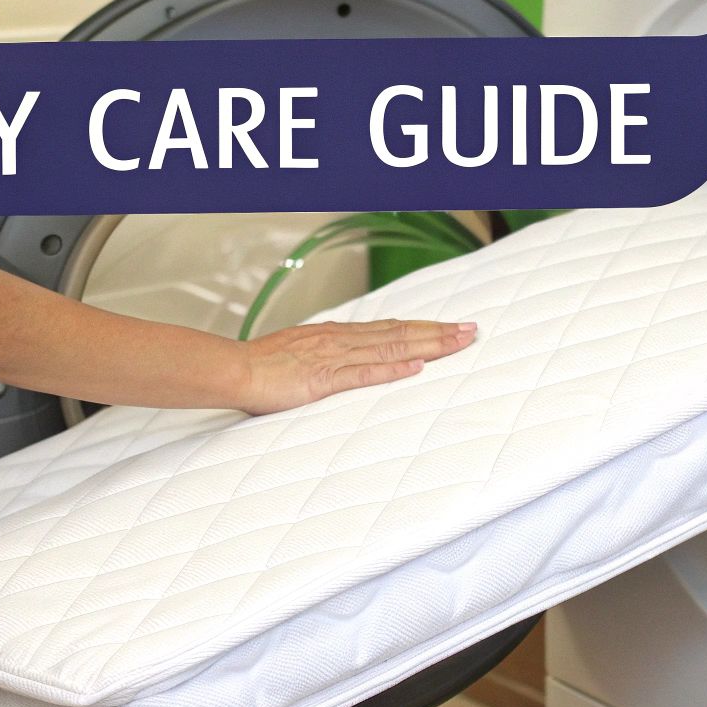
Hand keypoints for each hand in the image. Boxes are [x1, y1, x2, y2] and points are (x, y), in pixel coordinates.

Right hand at [237, 319, 477, 413]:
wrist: (234, 369)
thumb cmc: (262, 367)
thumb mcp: (302, 356)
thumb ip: (329, 359)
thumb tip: (351, 361)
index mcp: (337, 335)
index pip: (391, 328)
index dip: (424, 328)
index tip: (452, 327)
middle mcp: (341, 340)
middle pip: (400, 332)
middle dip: (438, 332)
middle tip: (471, 330)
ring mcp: (334, 357)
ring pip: (390, 347)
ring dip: (427, 344)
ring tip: (458, 342)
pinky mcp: (323, 378)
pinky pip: (363, 373)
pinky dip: (392, 368)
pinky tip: (416, 367)